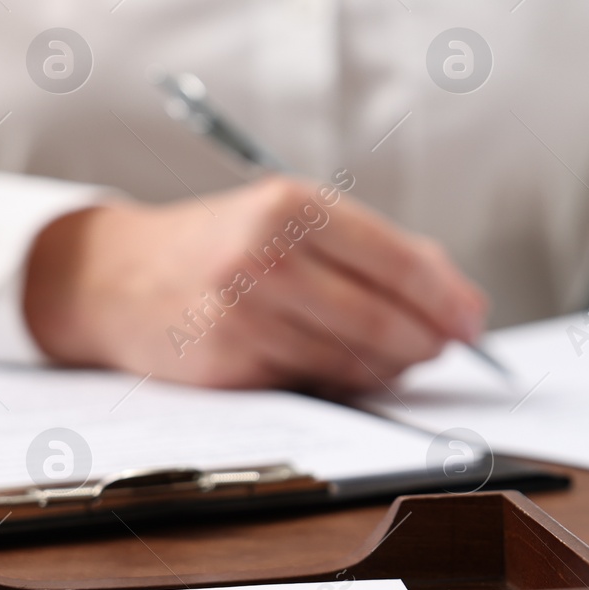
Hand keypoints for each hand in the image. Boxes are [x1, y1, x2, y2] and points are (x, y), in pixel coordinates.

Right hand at [23, 176, 488, 391]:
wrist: (114, 278)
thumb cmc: (223, 245)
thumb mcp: (291, 219)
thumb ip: (374, 251)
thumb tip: (459, 303)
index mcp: (292, 206)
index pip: (398, 263)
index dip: (447, 300)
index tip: (474, 322)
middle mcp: (267, 256)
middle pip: (384, 318)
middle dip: (427, 341)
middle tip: (445, 348)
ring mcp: (245, 314)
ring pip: (355, 358)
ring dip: (391, 366)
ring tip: (398, 355)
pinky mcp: (229, 365)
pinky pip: (316, 383)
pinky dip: (346, 382)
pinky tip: (347, 368)